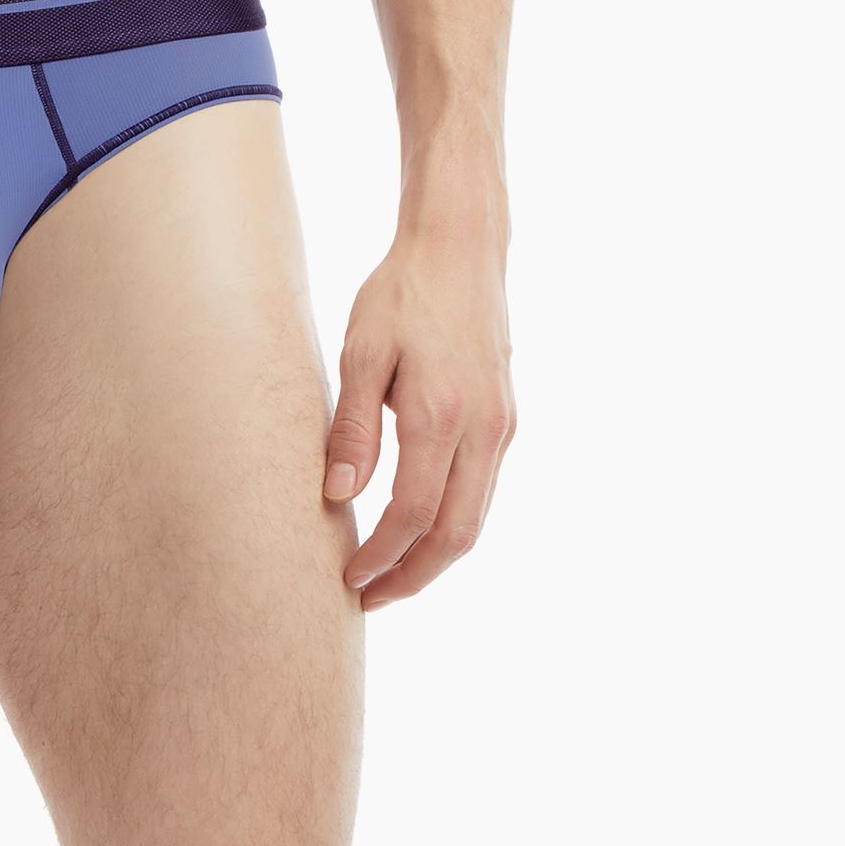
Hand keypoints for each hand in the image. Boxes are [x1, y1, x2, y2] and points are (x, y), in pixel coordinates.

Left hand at [323, 226, 514, 608]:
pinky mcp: (506, 418)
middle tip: (370, 598)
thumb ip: (353, 427)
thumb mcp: (363, 350)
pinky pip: (482, 490)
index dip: (381, 556)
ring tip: (390, 574)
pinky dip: (452, 521)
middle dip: (413, 577)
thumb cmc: (402, 291)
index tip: (349, 579)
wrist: (461, 247)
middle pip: (455, 535)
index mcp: (440, 413)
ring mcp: (503, 427)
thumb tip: (337, 495)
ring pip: (476, 518)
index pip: (413, 513)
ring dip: (435, 556)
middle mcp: (483, 430)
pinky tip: (419, 525)